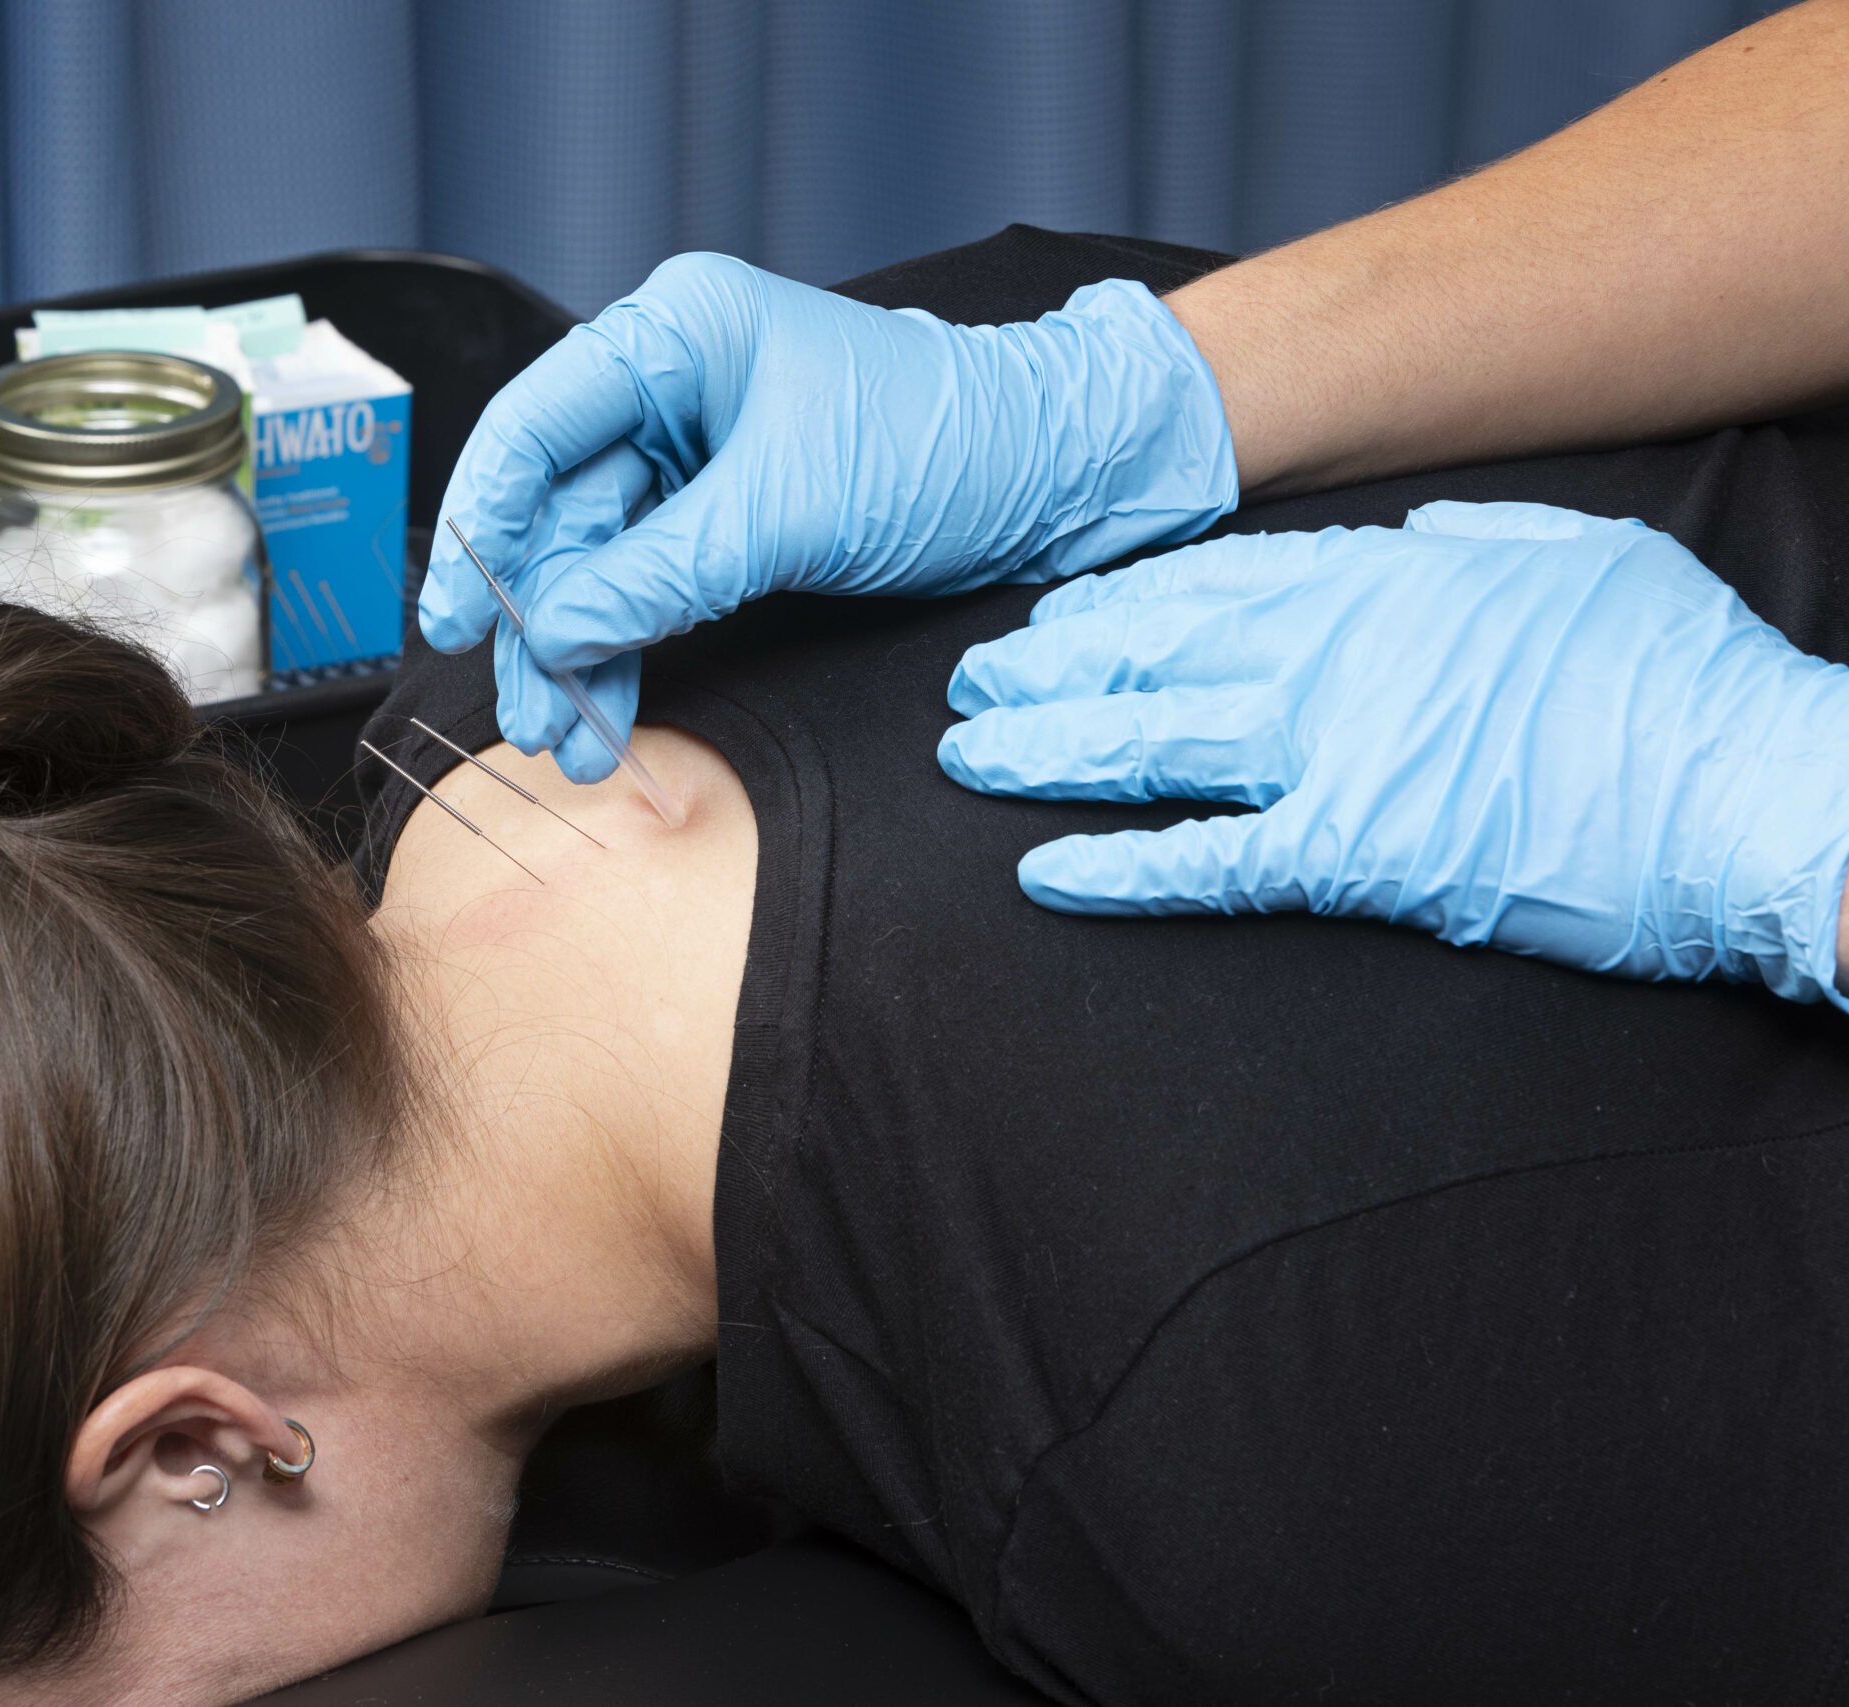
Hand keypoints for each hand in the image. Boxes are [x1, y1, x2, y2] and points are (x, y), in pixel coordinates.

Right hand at [423, 252, 1235, 781]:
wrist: (1061, 482)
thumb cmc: (949, 447)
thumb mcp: (792, 509)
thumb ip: (660, 574)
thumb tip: (554, 634)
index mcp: (677, 333)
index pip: (533, 426)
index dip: (482, 526)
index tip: (458, 619)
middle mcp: (672, 385)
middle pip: (556, 508)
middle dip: (538, 619)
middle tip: (534, 712)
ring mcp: (696, 455)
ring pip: (594, 561)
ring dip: (576, 652)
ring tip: (571, 739)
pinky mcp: (727, 517)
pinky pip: (644, 587)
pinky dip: (624, 649)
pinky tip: (607, 709)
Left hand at [938, 501, 1848, 1006]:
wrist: (1754, 790)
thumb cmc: (1683, 679)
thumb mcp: (1580, 557)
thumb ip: (1471, 543)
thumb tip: (1406, 536)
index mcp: (1387, 578)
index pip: (1213, 581)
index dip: (1119, 601)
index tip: (1052, 613)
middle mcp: (1339, 653)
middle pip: (1157, 653)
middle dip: (1052, 665)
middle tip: (972, 681)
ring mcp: (1342, 750)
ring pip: (1154, 743)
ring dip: (1048, 749)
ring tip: (967, 755)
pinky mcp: (1361, 853)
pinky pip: (1209, 862)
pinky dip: (1119, 869)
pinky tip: (1041, 874)